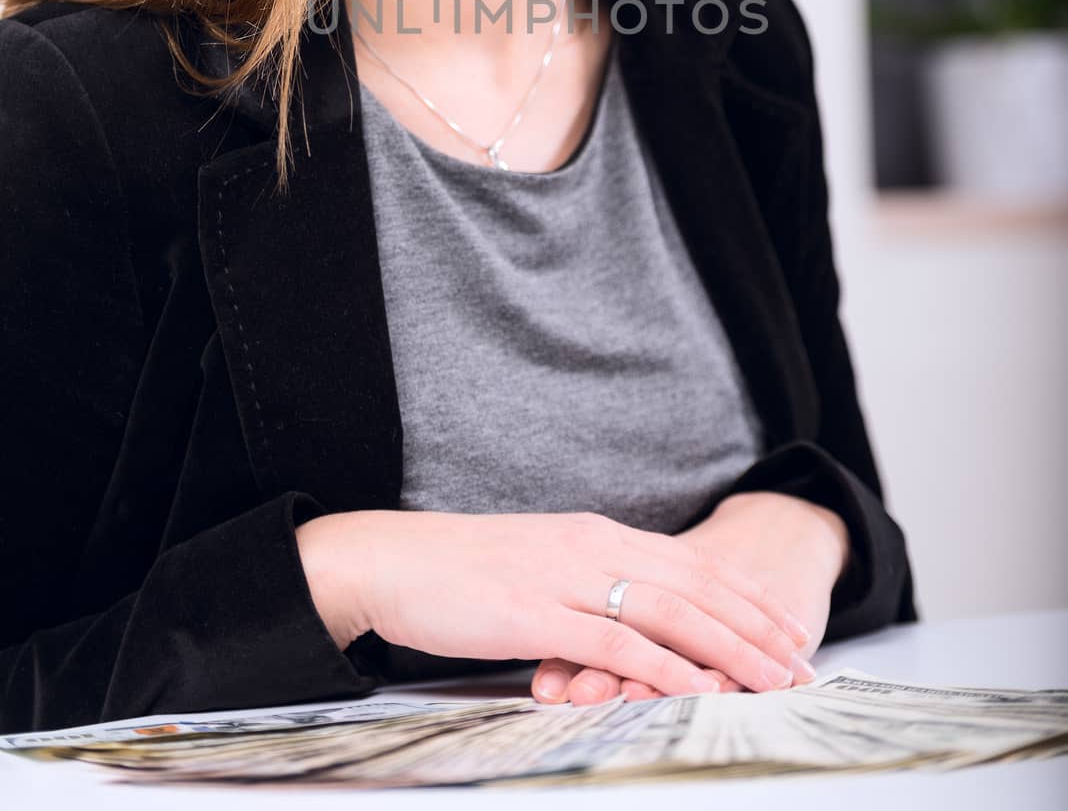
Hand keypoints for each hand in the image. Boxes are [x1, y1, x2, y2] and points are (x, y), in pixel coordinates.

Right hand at [295, 508, 815, 700]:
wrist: (393, 560)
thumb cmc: (458, 570)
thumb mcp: (536, 564)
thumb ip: (582, 581)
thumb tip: (623, 614)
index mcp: (593, 532)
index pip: (688, 563)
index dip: (742, 595)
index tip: (785, 625)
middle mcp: (591, 546)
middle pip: (693, 584)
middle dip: (755, 623)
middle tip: (801, 658)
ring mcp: (566, 577)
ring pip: (669, 610)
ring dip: (730, 647)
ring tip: (774, 678)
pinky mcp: (538, 613)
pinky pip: (616, 641)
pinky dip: (666, 664)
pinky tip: (701, 687)